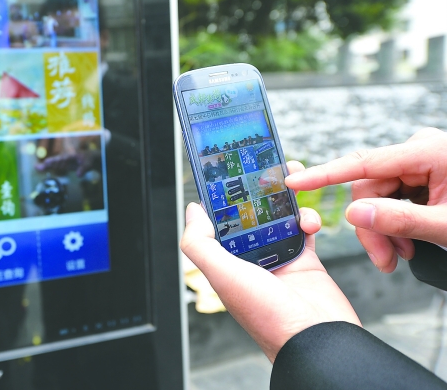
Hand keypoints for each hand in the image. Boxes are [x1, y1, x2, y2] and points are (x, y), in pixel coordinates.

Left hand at [180, 161, 360, 361]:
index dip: (222, 199)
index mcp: (226, 263)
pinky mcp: (305, 260)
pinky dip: (307, 219)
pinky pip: (304, 230)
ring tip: (289, 182)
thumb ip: (200, 244)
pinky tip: (308, 219)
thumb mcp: (223, 276)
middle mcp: (250, 260)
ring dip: (283, 200)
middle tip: (265, 170)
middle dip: (256, 192)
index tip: (229, 174)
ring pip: (277, 218)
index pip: (219, 223)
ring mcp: (278, 259)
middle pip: (250, 215)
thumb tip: (192, 212)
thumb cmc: (269, 316)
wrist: (319, 339)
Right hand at [285, 127, 446, 272]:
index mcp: (427, 151)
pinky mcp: (426, 174)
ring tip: (399, 257)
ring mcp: (423, 162)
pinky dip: (397, 223)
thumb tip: (354, 213)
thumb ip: (398, 220)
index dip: (325, 175)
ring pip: (381, 196)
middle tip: (384, 261)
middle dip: (373, 227)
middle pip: (371, 187)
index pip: (364, 163)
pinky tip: (407, 244)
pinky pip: (396, 197)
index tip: (294, 181)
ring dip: (385, 229)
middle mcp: (420, 150)